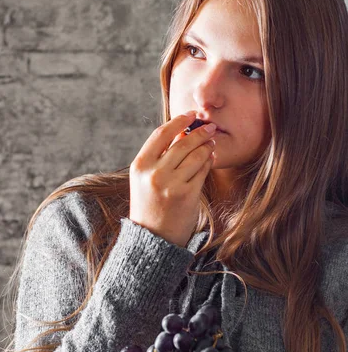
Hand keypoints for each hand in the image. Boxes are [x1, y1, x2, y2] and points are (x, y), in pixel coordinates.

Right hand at [128, 112, 216, 246]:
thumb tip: (182, 131)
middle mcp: (154, 173)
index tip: (190, 114)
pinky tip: (211, 158)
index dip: (178, 121)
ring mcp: (171, 184)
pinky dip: (209, 161)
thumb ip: (159, 156)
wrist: (153, 238)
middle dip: (199, 132)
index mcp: (140, 165)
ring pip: (195, 155)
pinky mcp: (187, 195)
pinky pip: (202, 171)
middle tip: (210, 126)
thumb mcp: (144, 178)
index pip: (161, 134)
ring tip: (211, 142)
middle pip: (182, 142)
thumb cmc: (150, 204)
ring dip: (206, 146)